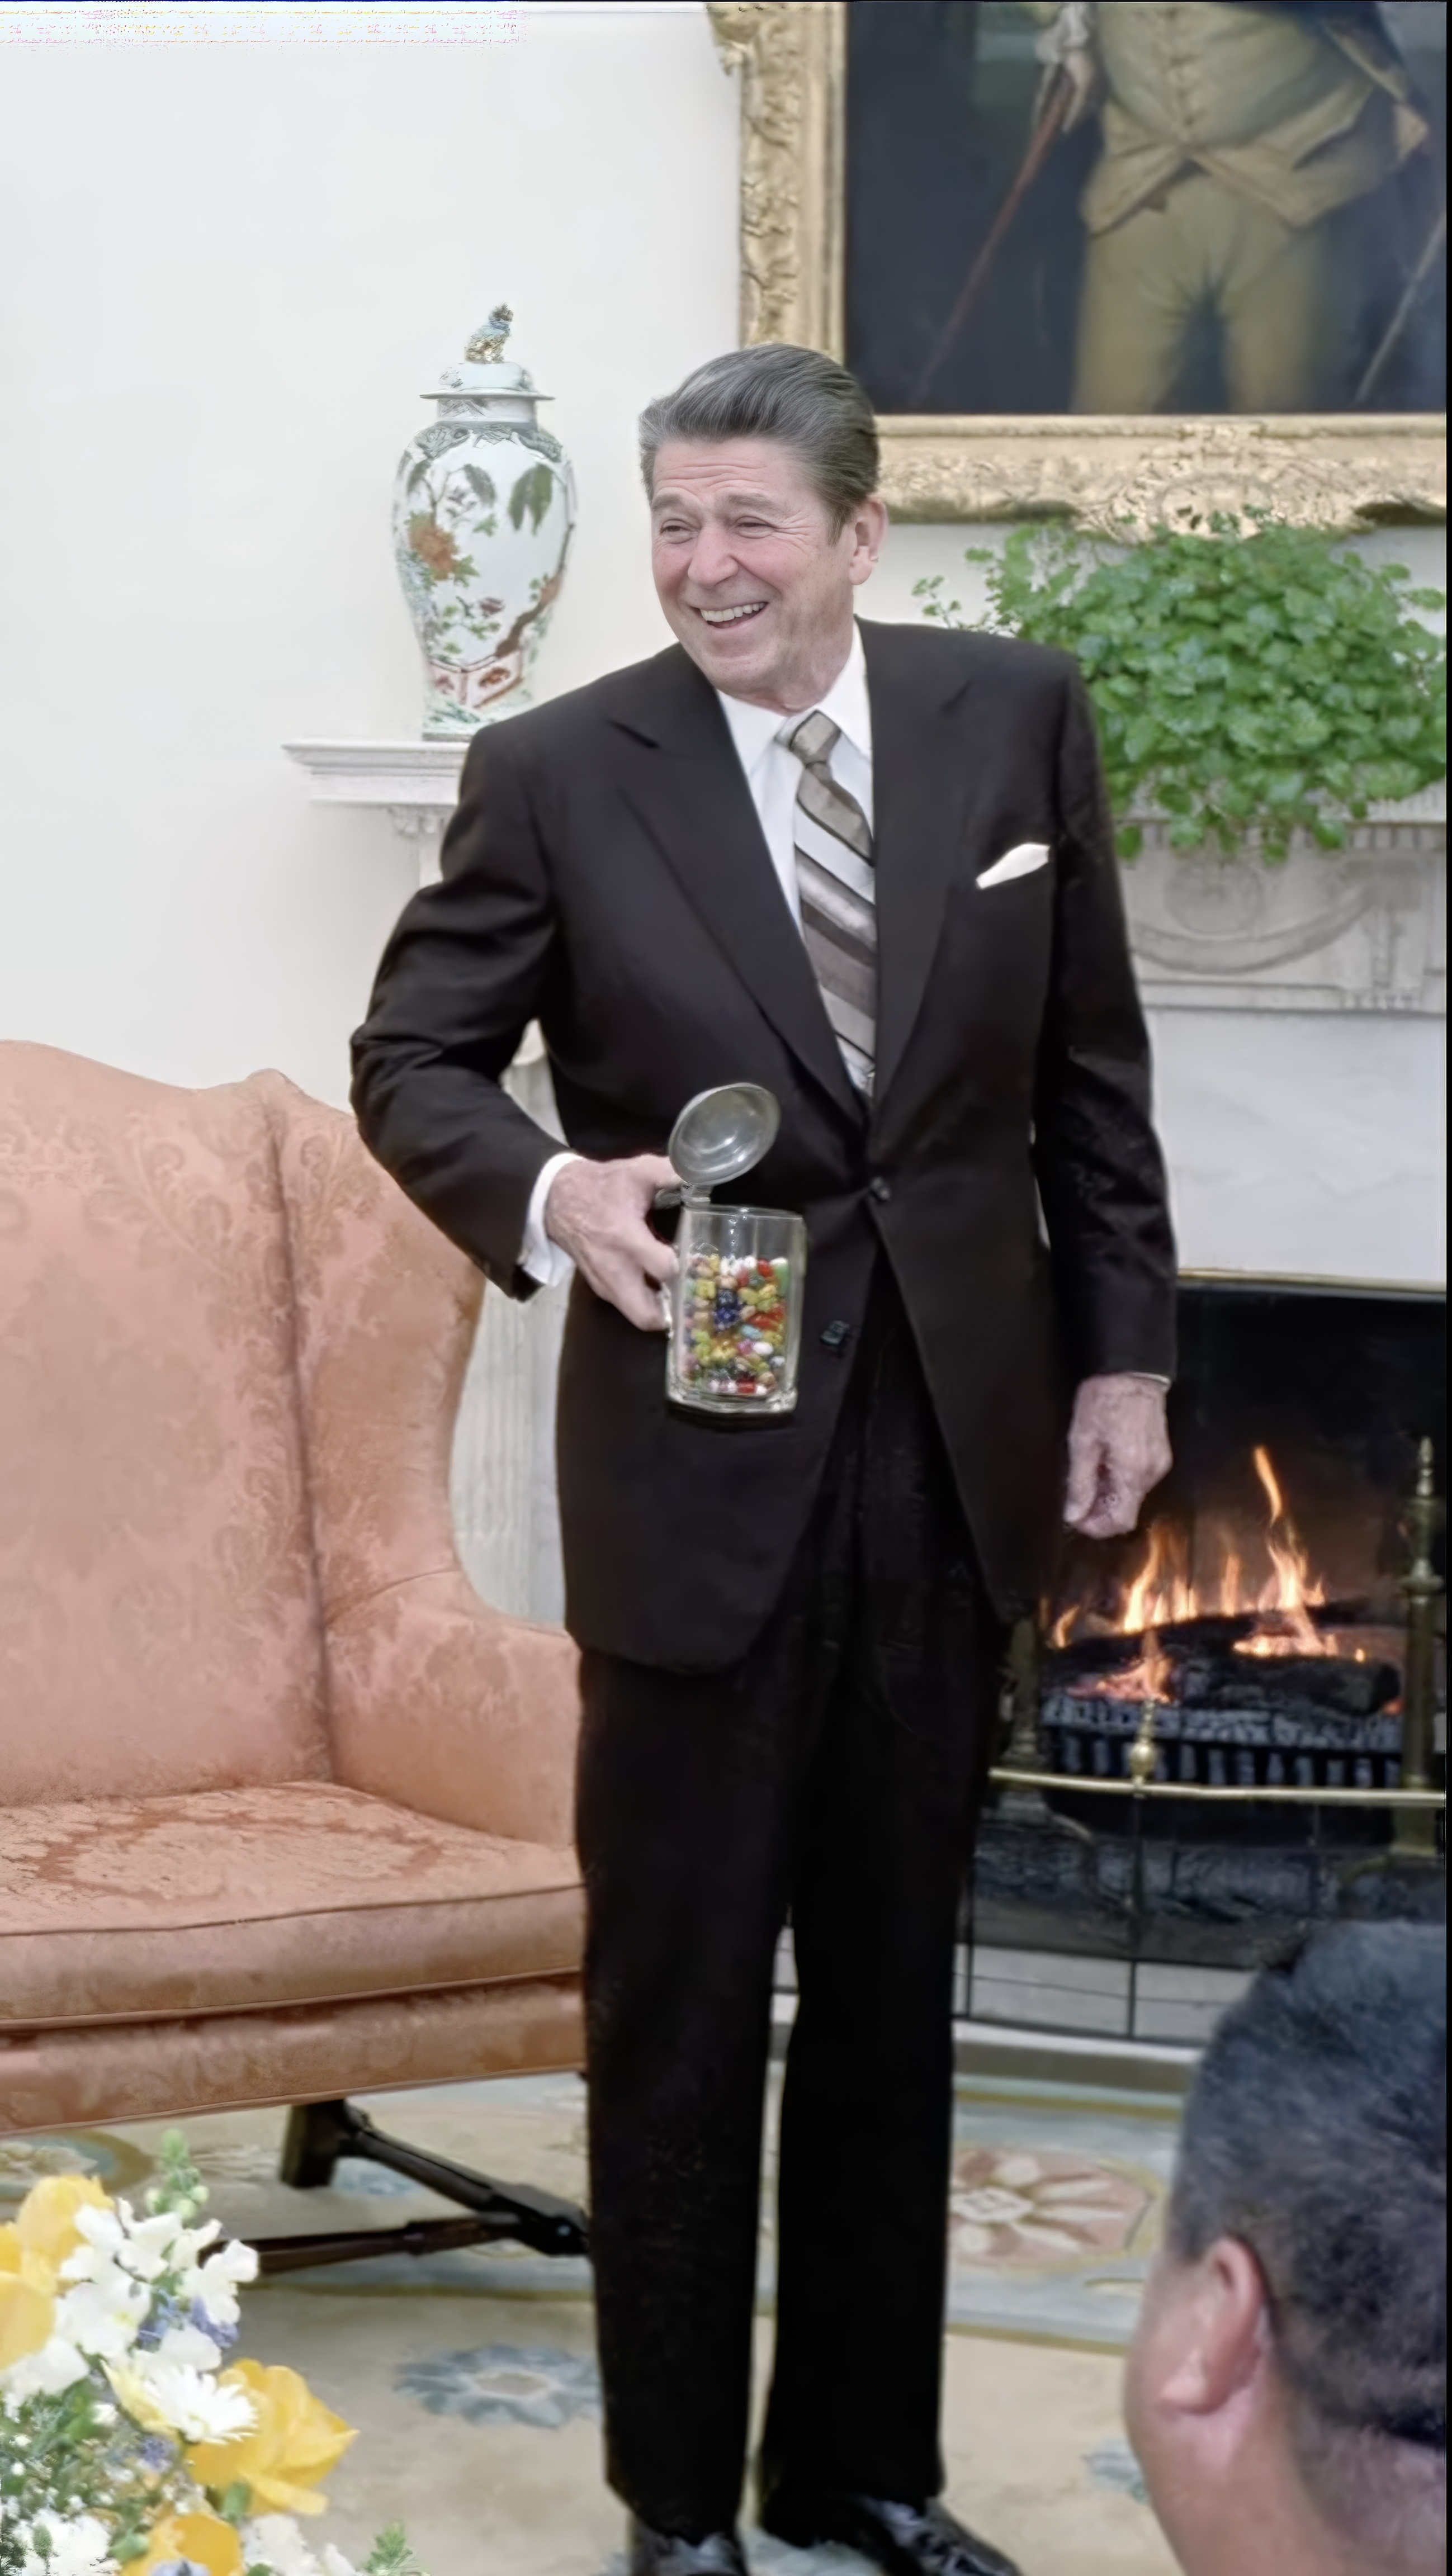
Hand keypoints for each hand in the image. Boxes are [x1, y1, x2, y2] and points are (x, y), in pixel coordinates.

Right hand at [544, 1153, 678, 1331]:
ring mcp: (604, 1282)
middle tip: (687, 1293)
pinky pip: (626, 1305)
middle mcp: (614, 1268)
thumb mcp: (637, 1170)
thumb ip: (672, 1172)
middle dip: (671, 1311)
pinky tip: (652, 1280)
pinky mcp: (598, 1287)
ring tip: (673, 1288)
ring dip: (658, 1308)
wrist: (558, 1198)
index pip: (664, 1268)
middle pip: (646, 1315)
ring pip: (637, 1317)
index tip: (691, 1255)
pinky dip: (642, 1300)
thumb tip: (702, 1173)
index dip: (683, 1264)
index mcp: (626, 1237)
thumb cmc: (601, 1185)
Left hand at [1064, 1374, 1171, 1539]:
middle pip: (1127, 1510)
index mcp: (1133, 1472)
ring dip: (1110, 1494)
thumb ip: (1080, 1482)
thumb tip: (1074, 1514)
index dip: (1096, 1526)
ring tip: (1089, 1472)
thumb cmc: (1104, 1400)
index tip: (1076, 1517)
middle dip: (1100, 1510)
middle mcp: (1151, 1472)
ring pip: (1133, 1496)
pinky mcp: (1160, 1454)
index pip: (1121, 1520)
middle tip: (1077, 1495)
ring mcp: (1159, 1463)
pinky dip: (1120, 1480)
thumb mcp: (1082, 1442)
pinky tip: (1105, 1463)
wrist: (1131, 1371)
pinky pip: (1139, 1479)